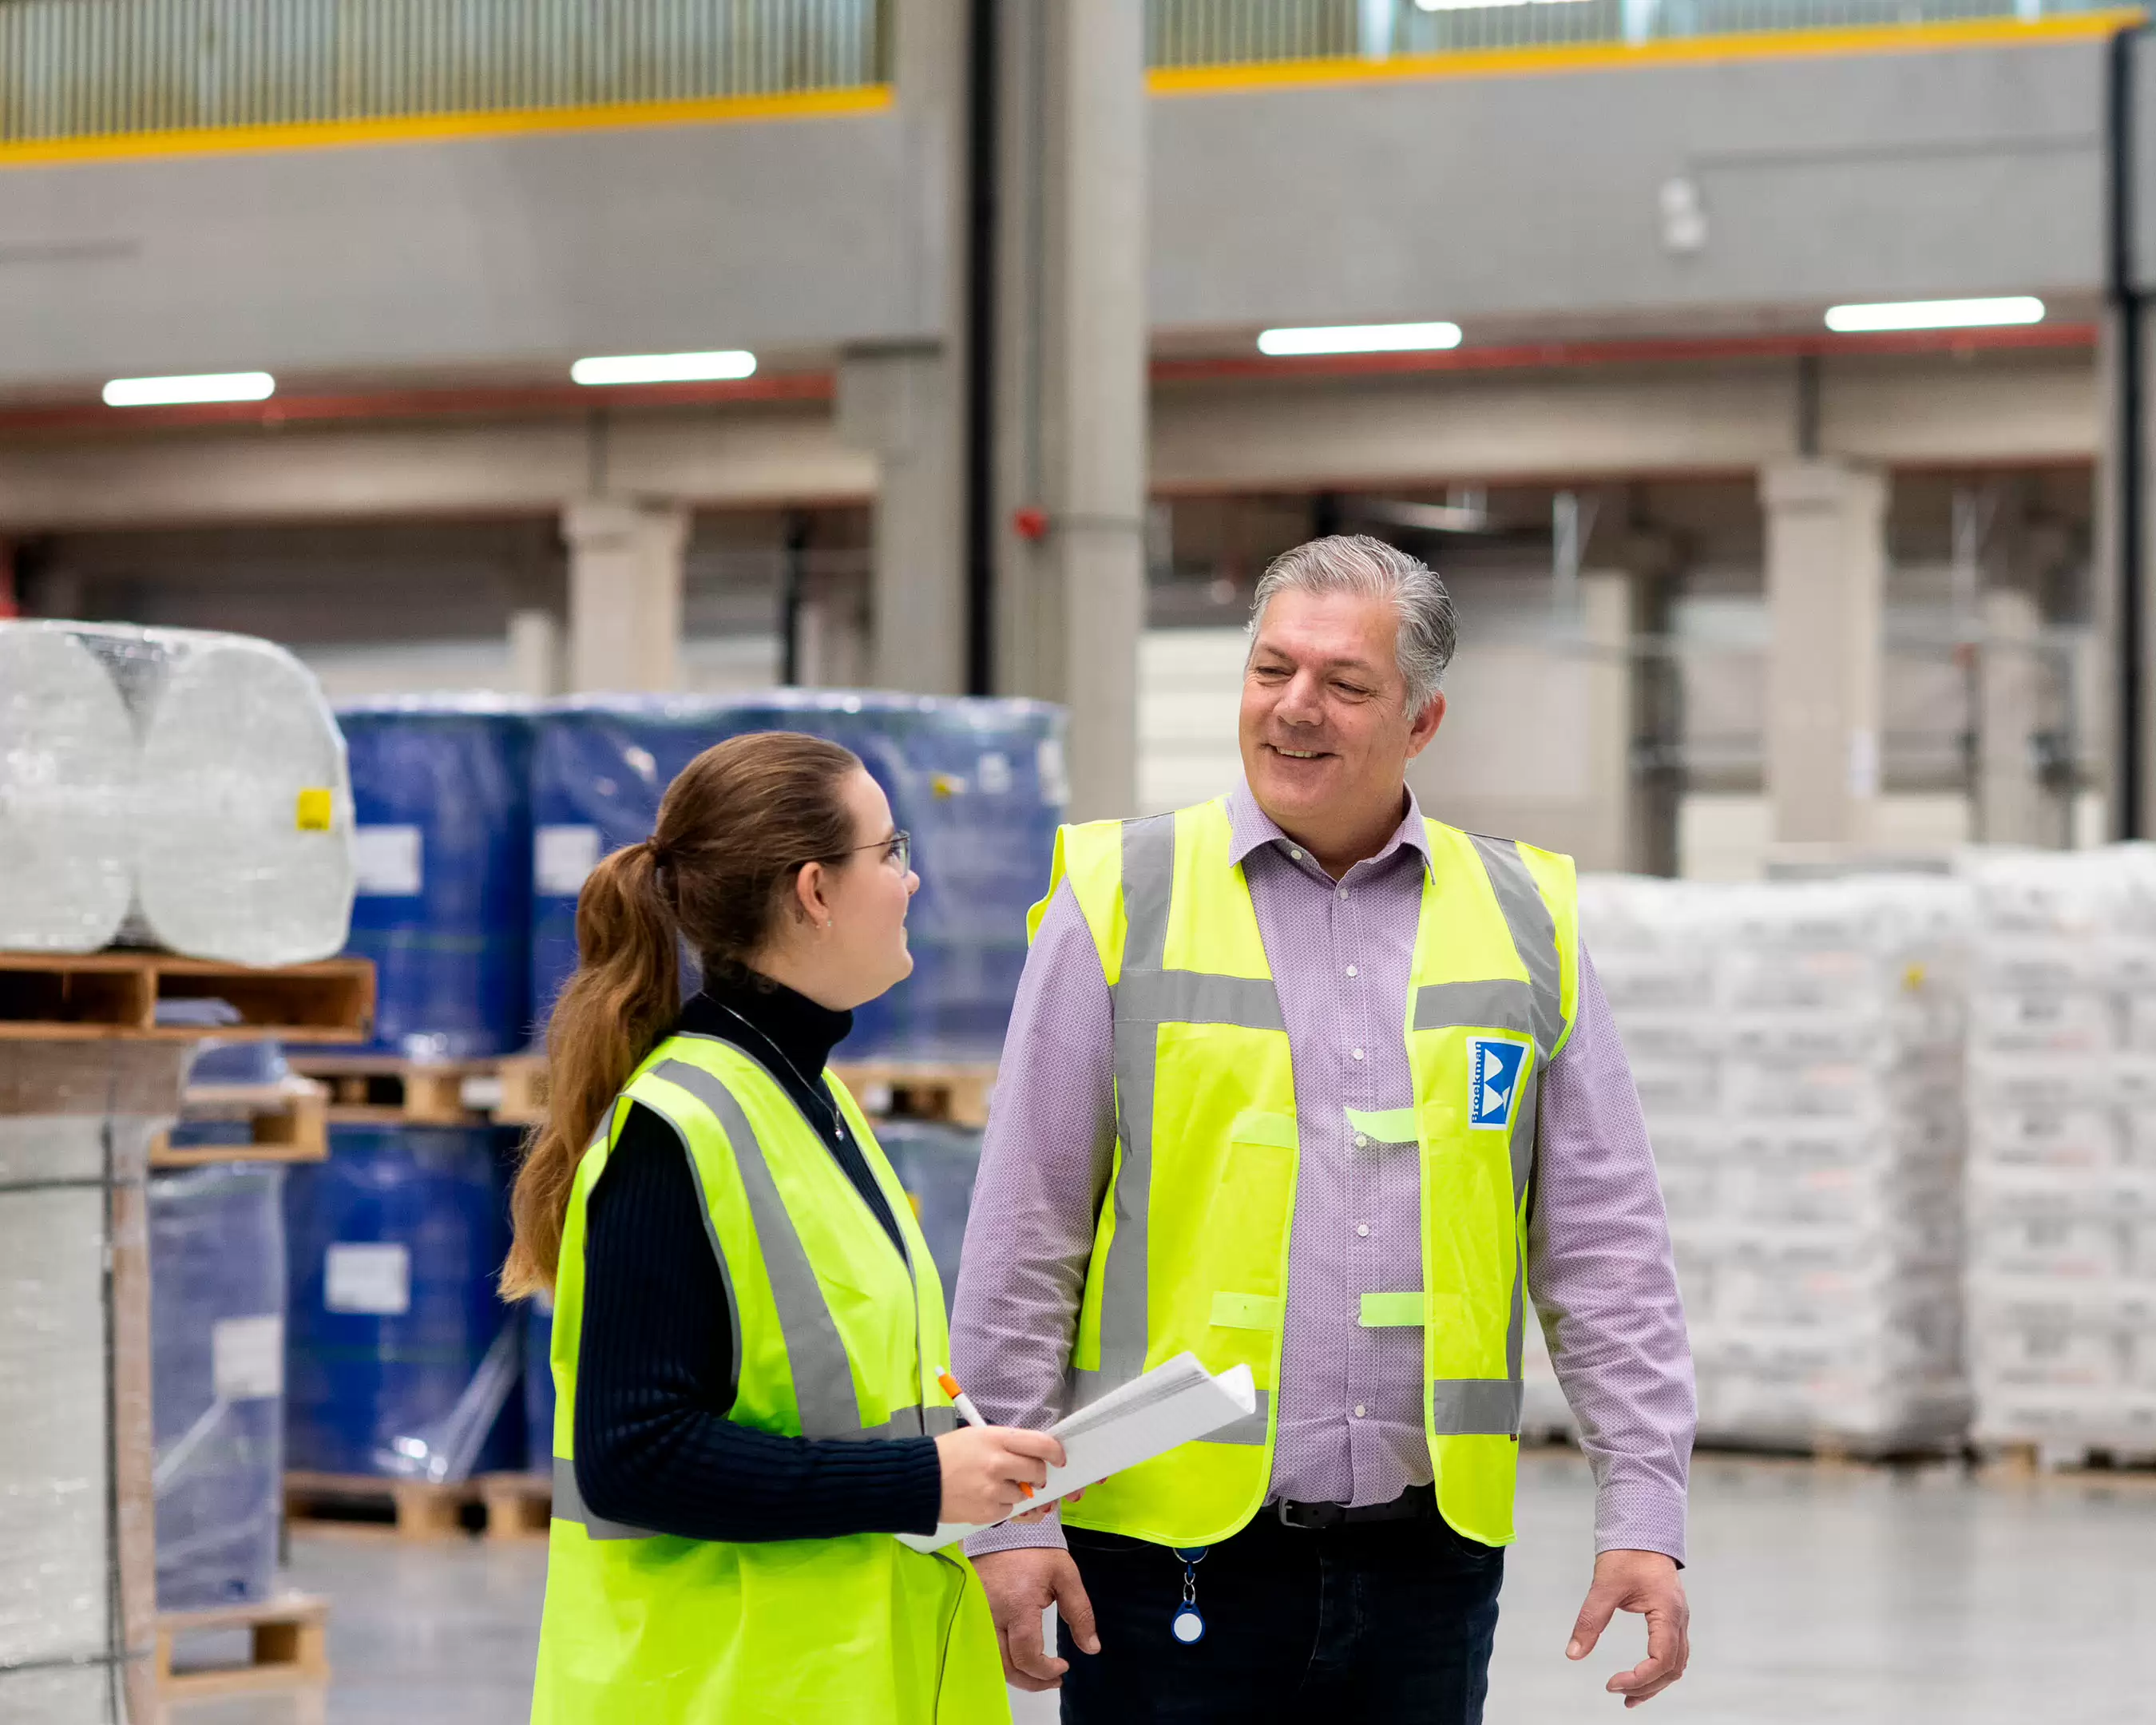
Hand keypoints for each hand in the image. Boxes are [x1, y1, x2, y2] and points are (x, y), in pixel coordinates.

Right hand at [934, 1426, 1064, 1525]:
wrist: (918, 1480)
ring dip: (1016, 1492)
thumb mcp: (978, 1436)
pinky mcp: (988, 1512)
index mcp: (998, 1439)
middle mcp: (999, 1463)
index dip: (1055, 1453)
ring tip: (993, 1485)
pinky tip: (983, 1497)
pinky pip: (1008, 1511)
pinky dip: (1001, 1506)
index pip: (1041, 1444)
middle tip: (1029, 1476)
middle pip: (1038, 1472)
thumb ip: (1007, 1444)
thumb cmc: (947, 1455)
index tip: (1058, 1458)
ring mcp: (994, 1490)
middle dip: (1037, 1476)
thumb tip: (1033, 1454)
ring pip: (1024, 1494)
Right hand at [975, 1547, 1100, 1691]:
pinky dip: (1002, 1661)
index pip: (1027, 1655)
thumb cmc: (1035, 1551)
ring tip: (1039, 1674)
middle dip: (1032, 1681)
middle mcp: (991, 1616)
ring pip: (991, 1662)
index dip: (1046, 1670)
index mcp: (1017, 1605)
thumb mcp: (1065, 1575)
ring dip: (1016, 1675)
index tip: (1064, 1666)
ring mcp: (976, 1617)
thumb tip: (1091, 1648)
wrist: (1005, 1530)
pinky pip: (983, 1649)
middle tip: (1054, 1680)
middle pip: (1006, 1666)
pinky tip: (1019, 1660)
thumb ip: (1080, 1612)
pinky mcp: (969, 1615)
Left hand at [1567, 1548, 1688, 1707]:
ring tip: (1629, 1697)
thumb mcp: (1604, 1586)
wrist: (1642, 1530)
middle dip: (1646, 1686)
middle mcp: (1679, 1620)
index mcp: (1668, 1612)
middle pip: (1672, 1668)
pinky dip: (1659, 1670)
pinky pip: (1673, 1652)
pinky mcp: (1672, 1618)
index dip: (1638, 1678)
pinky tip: (1641, 1676)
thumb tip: (1573, 1653)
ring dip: (1655, 1683)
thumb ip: (1590, 1620)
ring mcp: (1679, 1620)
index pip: (1661, 1659)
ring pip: (1676, 1664)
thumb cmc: (1626, 1553)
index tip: (1611, 1683)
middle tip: (1617, 1693)